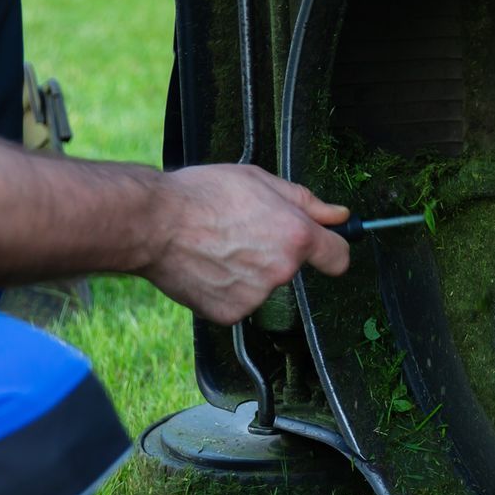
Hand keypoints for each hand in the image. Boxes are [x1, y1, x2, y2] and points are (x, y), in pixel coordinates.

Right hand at [145, 164, 351, 324]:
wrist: (154, 223)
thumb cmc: (203, 194)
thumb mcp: (260, 180)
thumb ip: (306, 201)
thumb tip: (340, 216)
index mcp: (297, 236)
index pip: (338, 257)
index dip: (332, 249)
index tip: (324, 247)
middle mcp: (282, 271)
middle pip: (291, 267)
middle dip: (274, 252)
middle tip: (239, 230)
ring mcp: (256, 296)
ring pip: (261, 284)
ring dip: (246, 270)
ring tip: (215, 246)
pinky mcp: (230, 313)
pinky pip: (237, 301)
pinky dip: (224, 288)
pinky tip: (205, 266)